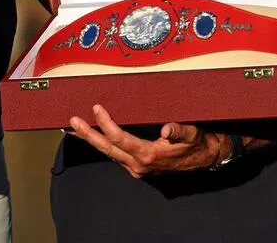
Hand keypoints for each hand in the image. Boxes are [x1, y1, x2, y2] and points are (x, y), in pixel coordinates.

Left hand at [68, 104, 225, 177]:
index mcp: (149, 155)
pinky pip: (114, 155)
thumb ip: (179, 131)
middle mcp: (138, 164)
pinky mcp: (136, 167)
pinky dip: (102, 145)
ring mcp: (136, 168)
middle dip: (88, 135)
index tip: (97, 109)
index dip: (106, 124)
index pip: (120, 138)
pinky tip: (92, 137)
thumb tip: (167, 129)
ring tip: (73, 129)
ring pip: (108, 153)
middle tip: (71, 122)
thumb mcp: (192, 134)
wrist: (204, 159)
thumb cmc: (196, 143)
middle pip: (107, 148)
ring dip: (91, 140)